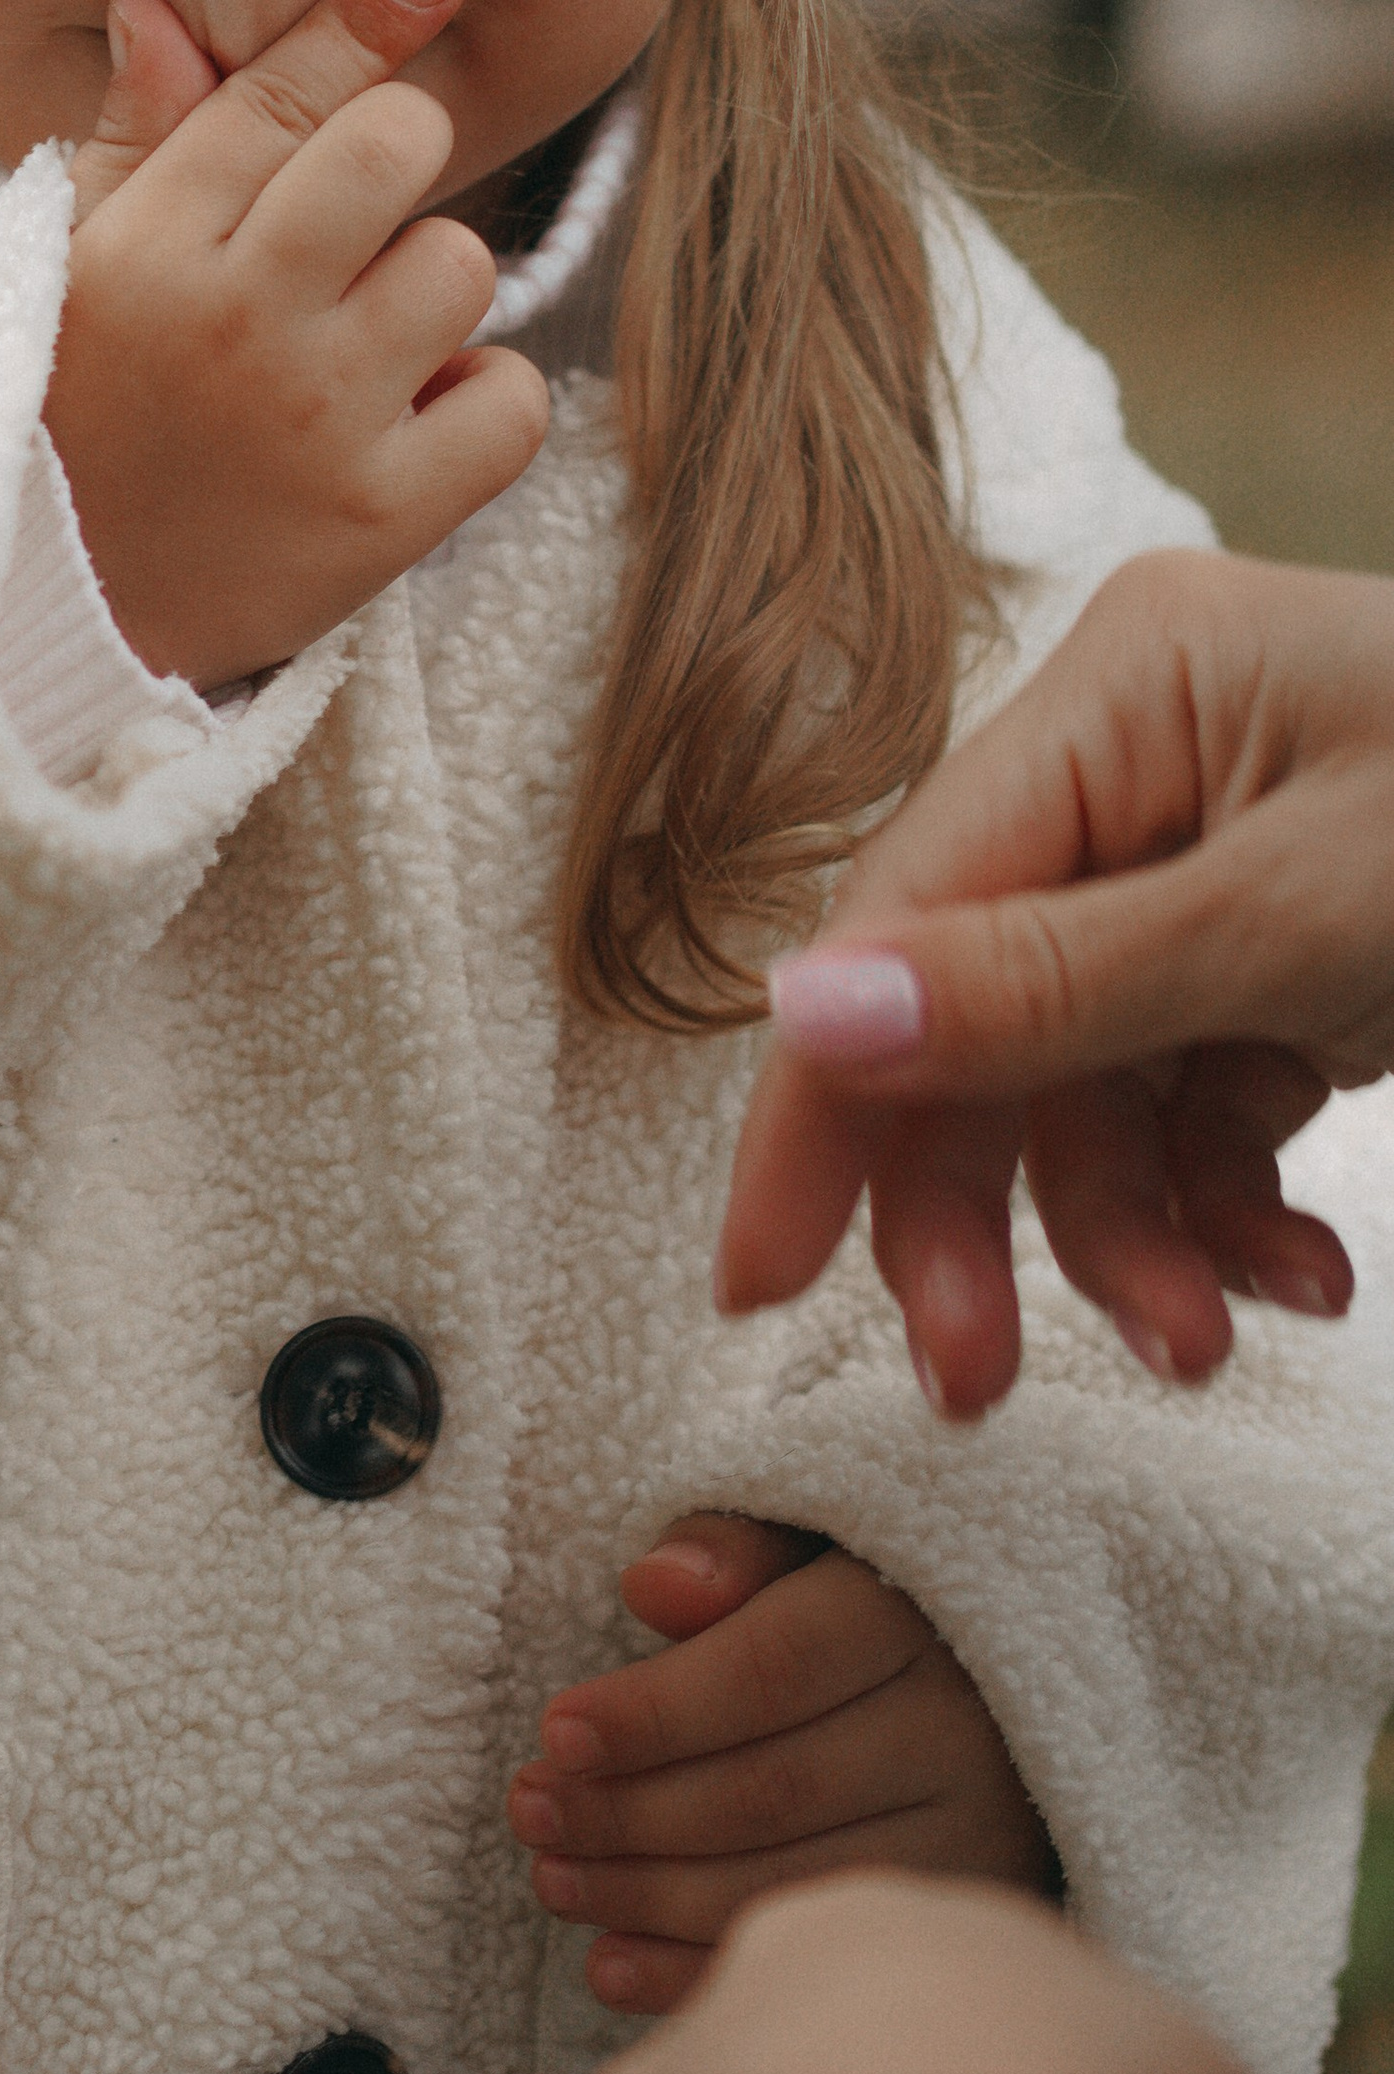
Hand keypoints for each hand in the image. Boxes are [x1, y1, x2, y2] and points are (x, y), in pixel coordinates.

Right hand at [42, 0, 550, 684]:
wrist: (41, 622)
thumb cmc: (61, 422)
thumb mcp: (66, 273)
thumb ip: (131, 143)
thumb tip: (156, 8)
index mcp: (150, 245)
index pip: (281, 95)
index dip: (367, 17)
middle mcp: (238, 316)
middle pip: (396, 147)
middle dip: (397, 162)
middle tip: (355, 227)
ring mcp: (315, 418)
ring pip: (461, 265)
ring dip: (431, 294)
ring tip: (365, 347)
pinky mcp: (382, 518)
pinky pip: (510, 401)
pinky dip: (481, 406)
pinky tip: (413, 423)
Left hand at [507, 1512, 1052, 2013]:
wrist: (987, 1685)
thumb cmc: (856, 1594)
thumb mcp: (803, 1538)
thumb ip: (731, 1549)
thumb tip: (651, 1586)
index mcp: (913, 1616)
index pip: (771, 1670)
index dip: (654, 1711)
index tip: (554, 1733)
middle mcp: (961, 1733)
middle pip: (771, 1789)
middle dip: (630, 1810)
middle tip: (528, 1810)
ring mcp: (975, 1837)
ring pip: (788, 1882)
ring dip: (648, 1893)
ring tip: (551, 1878)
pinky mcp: (961, 1915)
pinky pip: (818, 1960)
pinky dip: (701, 1972)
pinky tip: (609, 1966)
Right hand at [718, 550, 1389, 1420]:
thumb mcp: (1315, 920)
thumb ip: (1057, 983)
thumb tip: (797, 1017)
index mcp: (1117, 690)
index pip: (903, 913)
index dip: (820, 1104)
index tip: (758, 1287)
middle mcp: (1135, 762)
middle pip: (975, 1015)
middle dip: (991, 1207)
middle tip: (987, 1384)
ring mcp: (1204, 858)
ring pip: (1082, 1087)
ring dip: (1131, 1235)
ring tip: (1215, 1344)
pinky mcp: (1279, 951)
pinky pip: (1192, 1101)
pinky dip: (1228, 1208)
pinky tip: (1300, 1278)